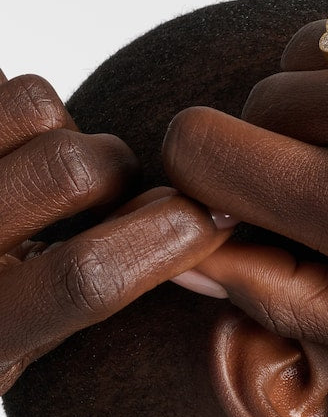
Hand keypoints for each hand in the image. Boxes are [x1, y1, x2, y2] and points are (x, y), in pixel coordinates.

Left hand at [0, 69, 232, 395]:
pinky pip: (0, 81)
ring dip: (70, 128)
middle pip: (71, 169)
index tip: (216, 219)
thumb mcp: (38, 335)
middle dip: (120, 169)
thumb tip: (205, 216)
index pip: (88, 278)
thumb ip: (102, 287)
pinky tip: (18, 152)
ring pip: (35, 105)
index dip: (169, 239)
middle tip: (114, 193)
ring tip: (56, 167)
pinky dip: (27, 110)